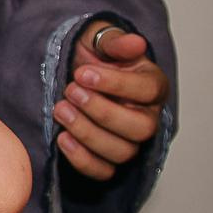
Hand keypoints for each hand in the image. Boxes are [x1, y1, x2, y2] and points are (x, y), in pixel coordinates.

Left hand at [54, 26, 169, 180]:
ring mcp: (129, 141)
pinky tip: (62, 138)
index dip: (116, 84)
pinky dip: (82, 160)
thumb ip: (115, 42)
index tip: (82, 74)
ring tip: (61, 110)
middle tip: (71, 92)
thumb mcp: (99, 41)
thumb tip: (134, 42)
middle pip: (140, 128)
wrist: (72, 77)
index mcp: (151, 85)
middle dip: (102, 112)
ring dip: (87, 133)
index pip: (148, 90)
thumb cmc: (91, 58)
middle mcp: (147, 117)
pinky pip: (104, 172)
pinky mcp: (108, 159)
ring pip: (122, 152)